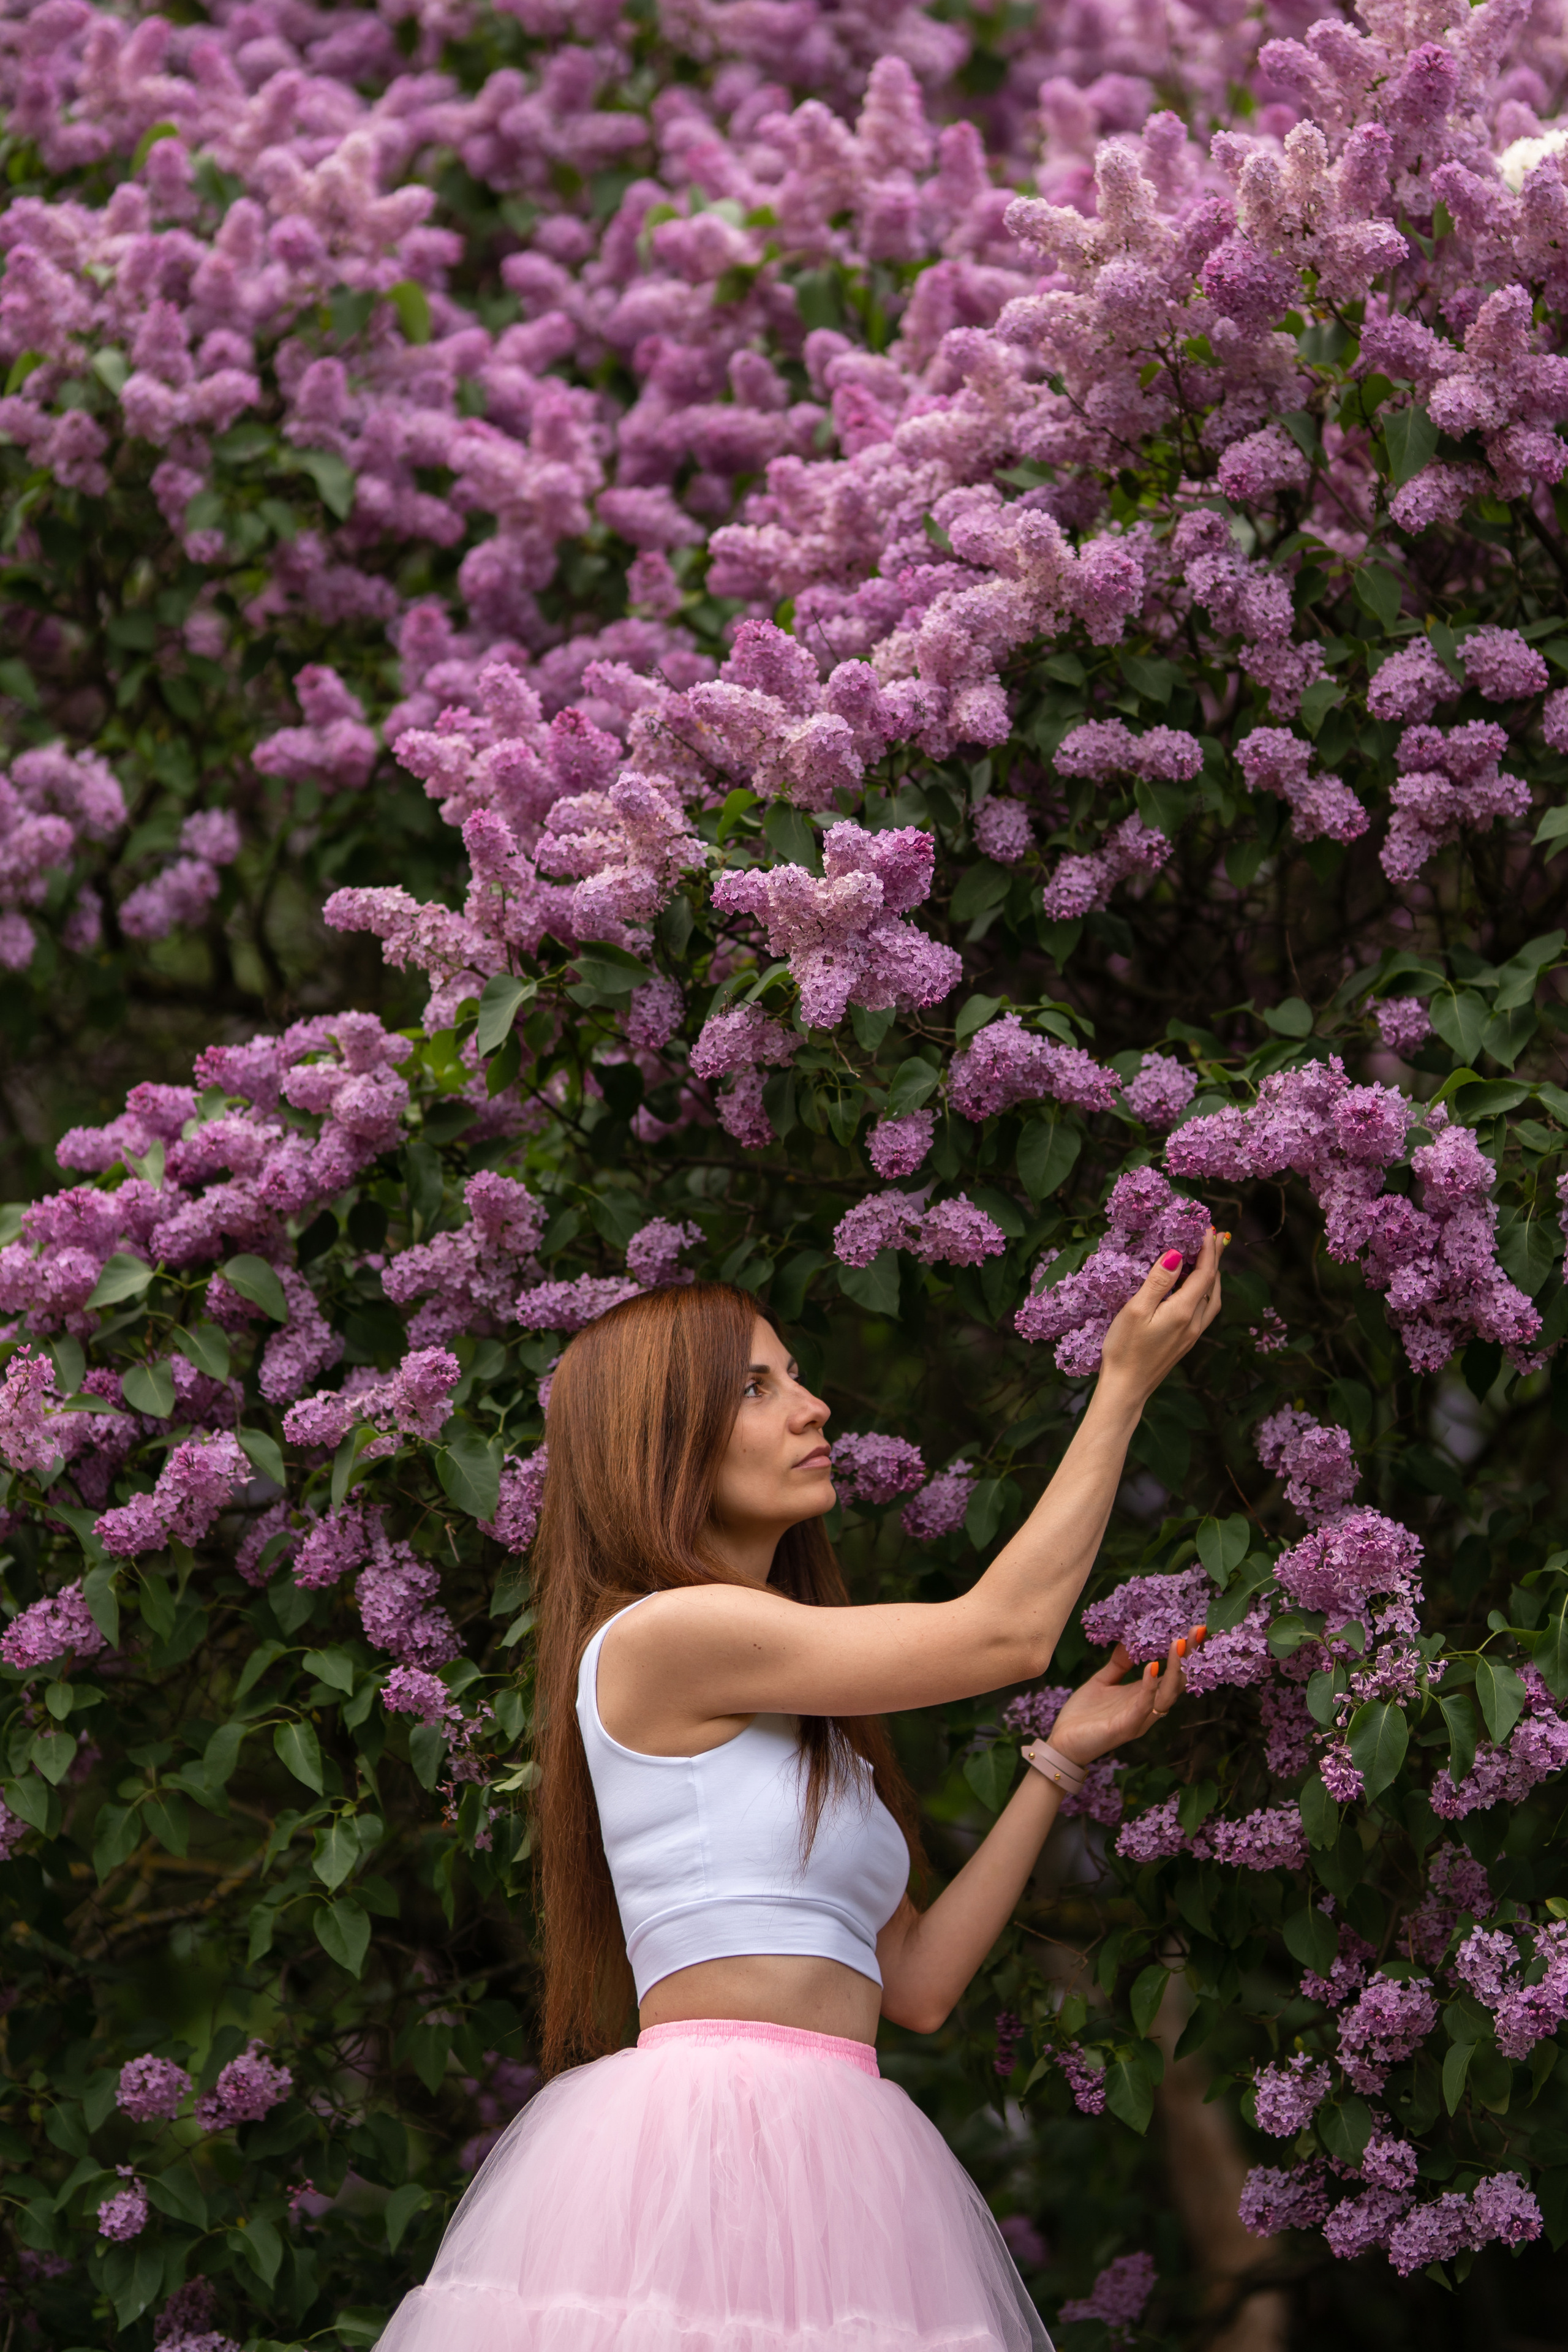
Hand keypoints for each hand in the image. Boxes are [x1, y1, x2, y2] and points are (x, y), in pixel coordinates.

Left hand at [1045, 1628, 1203, 1768]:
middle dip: (1187, 1658)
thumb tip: (1130, 1642)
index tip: (1194, 1630)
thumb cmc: (1083, 1715)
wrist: (1063, 1743)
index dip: (1184, 1654)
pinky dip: (1150, 1687)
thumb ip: (1118, 1665)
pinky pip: (1144, 1706)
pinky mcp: (1126, 1727)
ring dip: (1174, 1669)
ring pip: (1167, 1695)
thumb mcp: (1102, 1682)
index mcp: (1143, 1696)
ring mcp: (1139, 1719)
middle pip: (1176, 1683)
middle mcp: (1147, 1708)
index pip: (1171, 1673)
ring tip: (1178, 1644)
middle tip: (1196, 1632)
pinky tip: (1151, 1667)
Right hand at [1098, 1228, 1225, 1405]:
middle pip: (1212, 1284)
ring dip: (1213, 1276)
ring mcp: (1192, 1334)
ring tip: (1208, 1259)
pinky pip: (1205, 1310)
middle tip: (1214, 1237)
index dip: (1209, 1250)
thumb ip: (1158, 1281)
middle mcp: (1194, 1323)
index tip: (1209, 1228)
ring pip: (1212, 1299)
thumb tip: (1176, 1254)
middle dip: (1215, 1259)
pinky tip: (1194, 1290)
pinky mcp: (1185, 1342)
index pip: (1204, 1273)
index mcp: (1184, 1311)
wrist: (1126, 1389)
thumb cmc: (1125, 1349)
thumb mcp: (1136, 1310)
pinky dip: (1206, 1292)